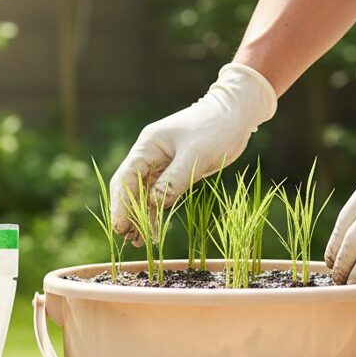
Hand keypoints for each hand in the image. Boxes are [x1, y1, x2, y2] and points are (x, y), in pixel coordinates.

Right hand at [110, 63, 276, 240]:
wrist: (235, 115)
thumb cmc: (215, 128)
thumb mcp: (195, 156)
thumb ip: (173, 181)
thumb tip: (154, 204)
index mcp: (148, 146)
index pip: (126, 178)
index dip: (121, 204)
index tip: (120, 227)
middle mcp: (149, 155)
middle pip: (130, 188)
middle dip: (127, 213)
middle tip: (126, 239)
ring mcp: (161, 164)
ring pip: (143, 195)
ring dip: (140, 217)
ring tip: (137, 242)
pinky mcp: (174, 172)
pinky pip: (159, 195)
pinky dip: (155, 212)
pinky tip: (153, 230)